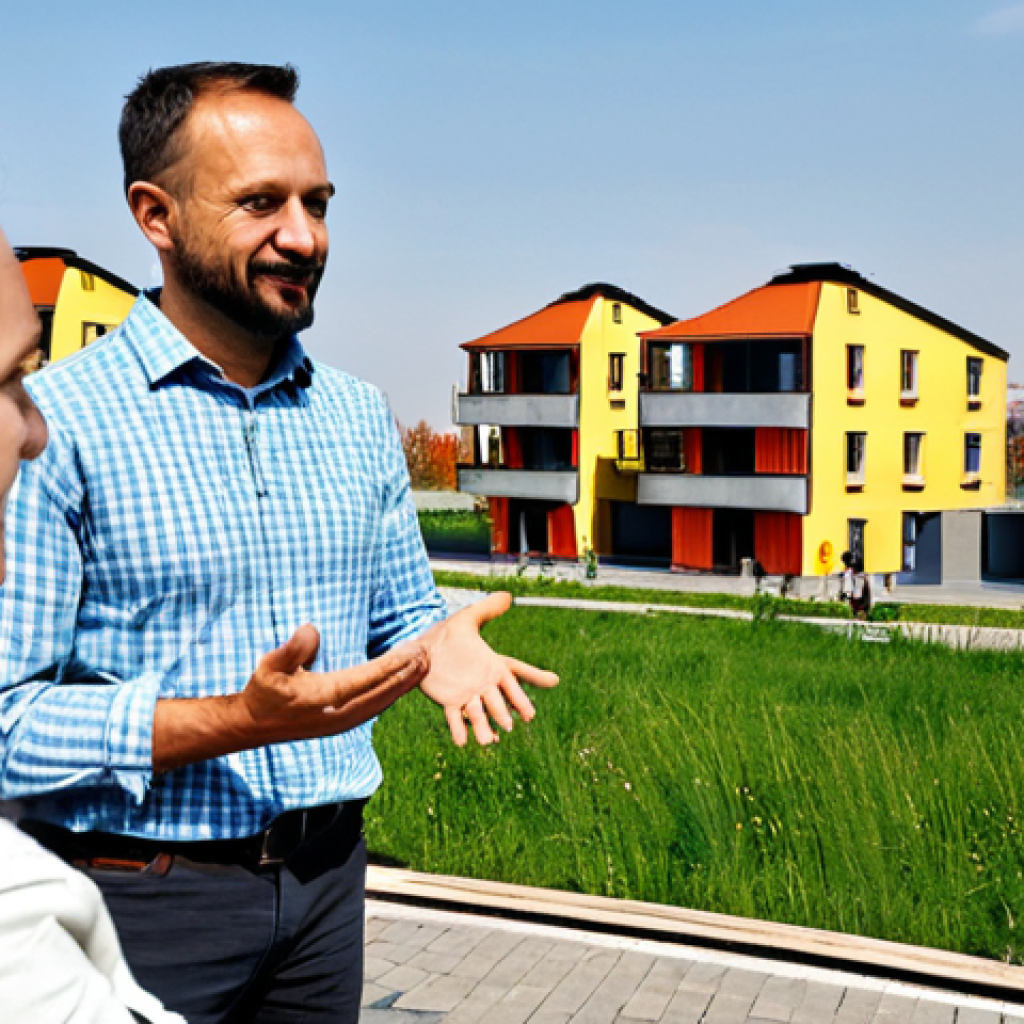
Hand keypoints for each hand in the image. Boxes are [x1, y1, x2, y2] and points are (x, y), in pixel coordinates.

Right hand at [153, 625, 428, 772]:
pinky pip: (376, 707)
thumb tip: (310, 631)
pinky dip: (393, 693)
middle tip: (428, 653)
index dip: (392, 664)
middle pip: (382, 692)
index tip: (412, 650)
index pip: (366, 678)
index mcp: (324, 697)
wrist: (254, 725)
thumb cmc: (262, 692)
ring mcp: (343, 722)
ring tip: (425, 665)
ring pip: (383, 702)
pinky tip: (405, 683)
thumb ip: (290, 650)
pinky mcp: (344, 724)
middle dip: (407, 673)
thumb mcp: (268, 668)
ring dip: (405, 684)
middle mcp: (339, 714)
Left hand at [418, 592, 558, 746]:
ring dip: (483, 728)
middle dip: (502, 713)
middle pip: (497, 702)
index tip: (536, 705)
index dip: (523, 694)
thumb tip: (508, 595)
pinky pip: (455, 719)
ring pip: (478, 714)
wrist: (423, 650)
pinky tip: (463, 742)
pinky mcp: (449, 702)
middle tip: (510, 725)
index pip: (513, 680)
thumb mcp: (467, 619)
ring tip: (488, 742)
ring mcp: (466, 695)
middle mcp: (482, 685)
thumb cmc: (448, 635)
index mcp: (491, 667)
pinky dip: (458, 730)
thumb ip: (487, 608)